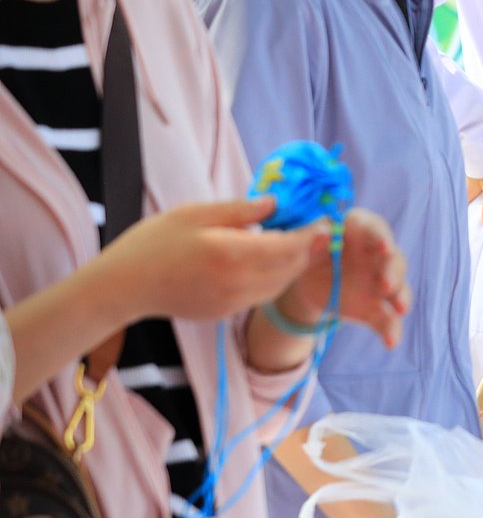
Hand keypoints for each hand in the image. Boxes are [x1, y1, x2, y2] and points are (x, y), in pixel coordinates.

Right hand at [99, 197, 320, 325]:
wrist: (123, 287)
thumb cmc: (153, 243)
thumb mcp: (195, 213)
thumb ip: (240, 210)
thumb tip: (276, 204)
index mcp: (231, 253)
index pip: (288, 247)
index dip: (311, 235)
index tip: (324, 222)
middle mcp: (238, 283)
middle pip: (290, 268)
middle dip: (307, 251)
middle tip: (315, 231)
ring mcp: (232, 303)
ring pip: (279, 285)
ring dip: (291, 266)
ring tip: (293, 243)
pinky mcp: (225, 313)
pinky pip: (261, 295)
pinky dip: (272, 279)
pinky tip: (266, 262)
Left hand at [276, 209, 410, 349]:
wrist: (308, 281)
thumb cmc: (309, 253)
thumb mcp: (305, 245)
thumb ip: (313, 240)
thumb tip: (324, 233)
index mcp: (360, 232)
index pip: (375, 229)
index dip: (381, 238)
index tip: (383, 248)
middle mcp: (377, 255)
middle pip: (393, 260)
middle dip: (392, 272)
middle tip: (385, 285)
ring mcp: (381, 282)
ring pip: (398, 288)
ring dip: (400, 297)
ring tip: (400, 309)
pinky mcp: (377, 306)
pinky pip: (388, 319)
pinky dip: (391, 331)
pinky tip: (391, 343)